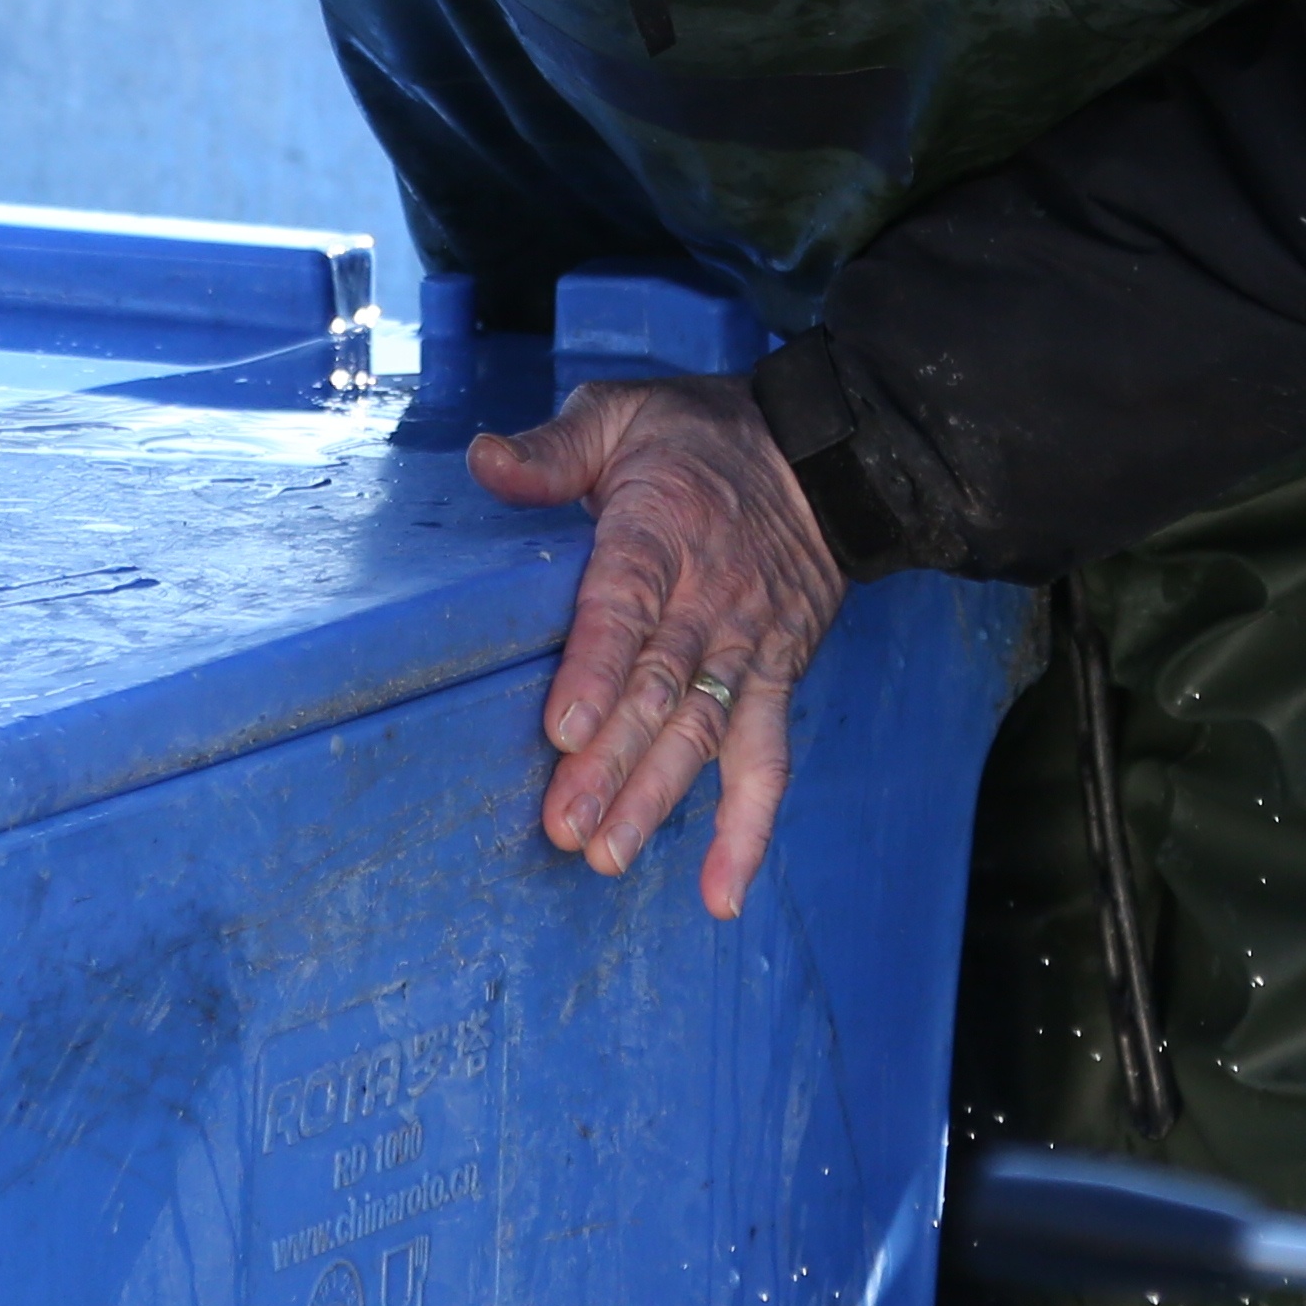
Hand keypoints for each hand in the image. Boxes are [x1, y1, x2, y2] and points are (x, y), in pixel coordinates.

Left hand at [464, 375, 844, 918]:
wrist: (822, 453)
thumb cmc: (699, 437)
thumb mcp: (622, 413)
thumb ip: (554, 449)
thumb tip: (484, 461)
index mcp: (660, 530)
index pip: (628, 605)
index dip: (599, 668)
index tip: (566, 728)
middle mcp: (710, 599)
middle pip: (661, 688)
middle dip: (615, 763)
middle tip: (567, 827)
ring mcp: (748, 647)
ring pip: (706, 731)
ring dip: (661, 799)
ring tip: (611, 856)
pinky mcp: (778, 678)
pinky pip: (770, 758)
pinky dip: (750, 827)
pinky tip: (720, 892)